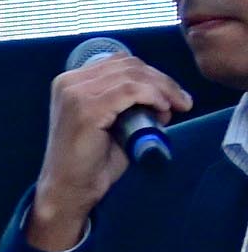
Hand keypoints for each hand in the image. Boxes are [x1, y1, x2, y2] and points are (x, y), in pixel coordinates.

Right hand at [32, 46, 189, 249]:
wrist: (69, 188)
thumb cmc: (91, 161)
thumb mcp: (109, 123)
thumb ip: (126, 104)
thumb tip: (161, 97)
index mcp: (70, 82)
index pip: (120, 63)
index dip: (152, 75)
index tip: (173, 95)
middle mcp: (69, 82)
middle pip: (128, 65)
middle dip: (162, 81)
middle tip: (182, 102)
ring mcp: (75, 94)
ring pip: (132, 75)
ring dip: (163, 89)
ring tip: (176, 107)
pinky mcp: (86, 109)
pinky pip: (130, 90)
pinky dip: (153, 96)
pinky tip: (163, 109)